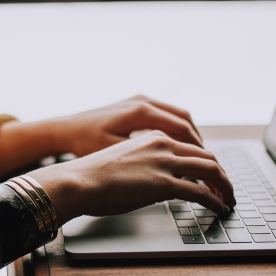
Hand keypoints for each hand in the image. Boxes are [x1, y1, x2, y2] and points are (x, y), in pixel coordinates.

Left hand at [0, 95, 203, 179]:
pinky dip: (178, 130)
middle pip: (185, 121)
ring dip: (191, 137)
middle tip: (211, 166)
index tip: (209, 168)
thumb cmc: (85, 144)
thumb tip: (174, 176)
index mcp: (141, 112)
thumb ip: (145, 161)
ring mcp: (140, 100)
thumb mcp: (116, 154)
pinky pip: (167, 115)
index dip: (199, 151)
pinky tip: (179, 148)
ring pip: (178, 116)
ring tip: (199, 158)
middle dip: (200, 145)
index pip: (182, 130)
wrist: (64, 129)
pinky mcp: (136, 104)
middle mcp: (144, 101)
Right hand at [27, 130, 233, 224]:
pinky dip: (216, 201)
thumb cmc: (92, 175)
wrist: (78, 180)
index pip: (191, 146)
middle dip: (221, 175)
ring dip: (225, 187)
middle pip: (207, 156)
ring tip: (228, 200)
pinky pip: (201, 192)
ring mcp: (165, 162)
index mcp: (152, 136)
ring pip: (211, 170)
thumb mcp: (124, 160)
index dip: (206, 162)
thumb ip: (145, 164)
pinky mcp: (164, 183)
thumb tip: (157, 184)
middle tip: (226, 189)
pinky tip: (219, 208)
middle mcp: (163, 144)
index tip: (211, 176)